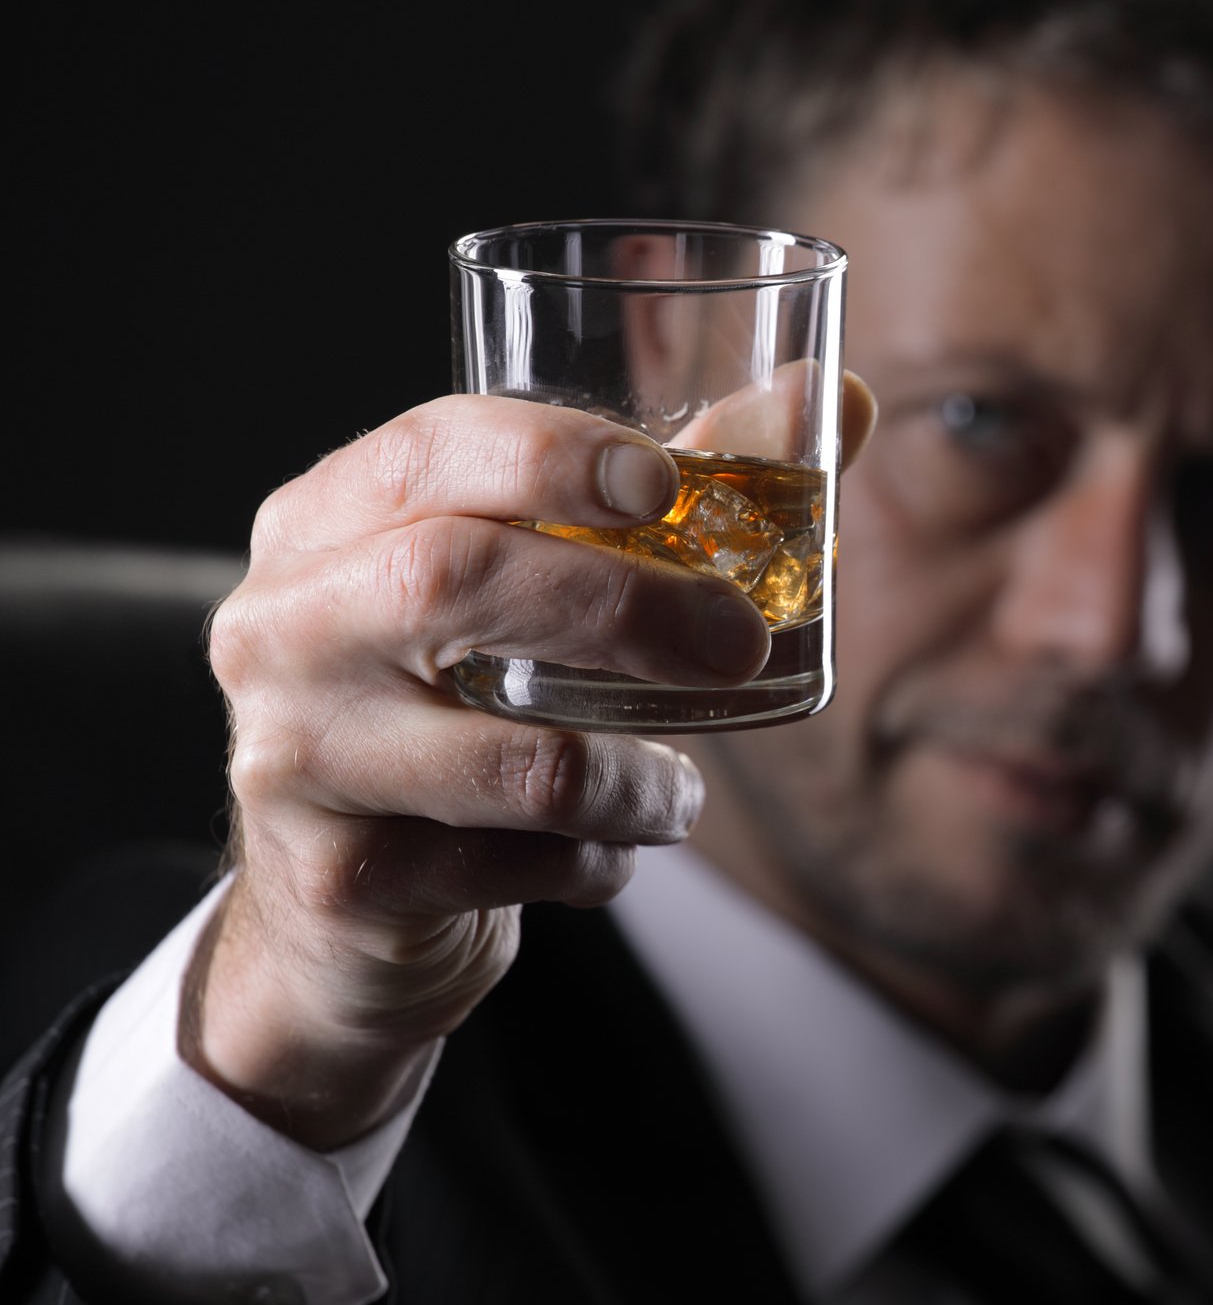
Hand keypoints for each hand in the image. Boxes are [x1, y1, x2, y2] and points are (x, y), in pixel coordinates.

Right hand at [192, 381, 874, 1148]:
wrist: (338, 905)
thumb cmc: (454, 705)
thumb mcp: (529, 588)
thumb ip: (668, 496)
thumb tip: (837, 399)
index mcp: (324, 523)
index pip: (425, 451)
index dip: (550, 454)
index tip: (665, 485)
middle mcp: (283, 624)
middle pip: (451, 577)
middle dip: (629, 606)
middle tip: (741, 645)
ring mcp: (295, 756)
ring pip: (517, 760)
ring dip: (639, 777)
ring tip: (679, 789)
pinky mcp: (342, 878)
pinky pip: (522, 867)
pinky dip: (599, 861)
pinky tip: (606, 852)